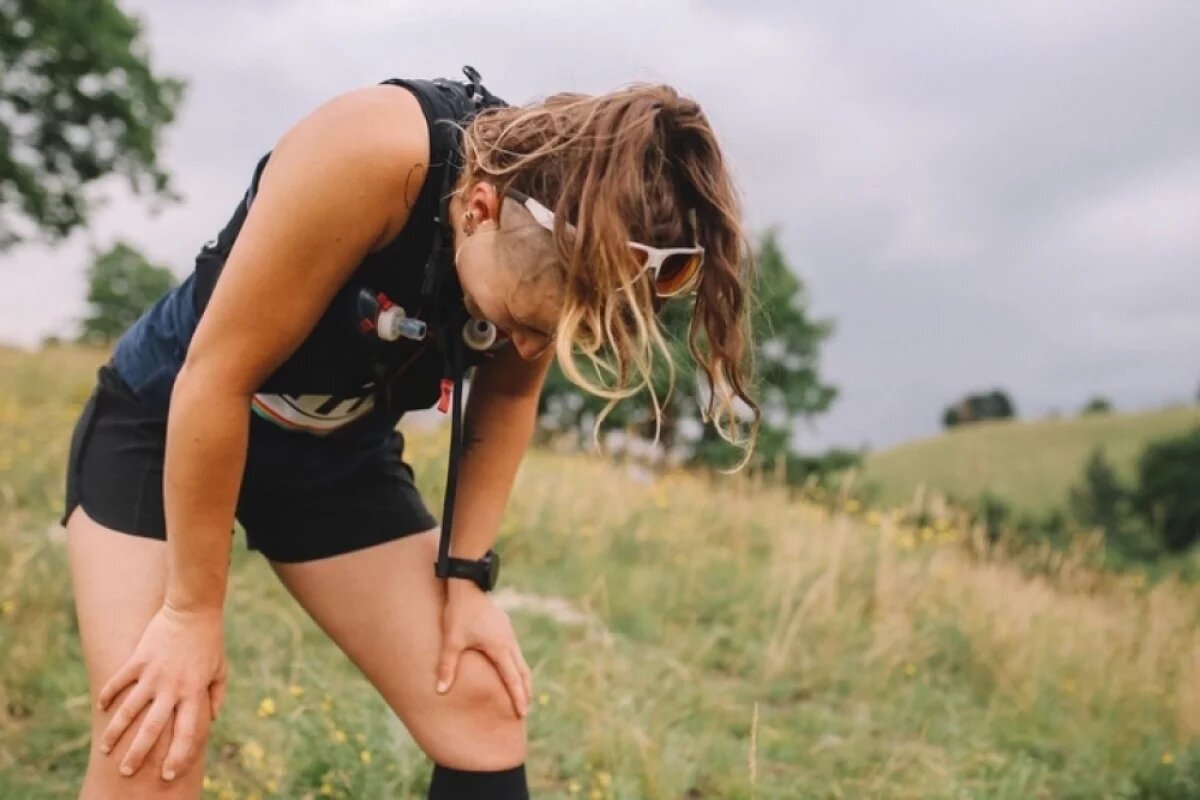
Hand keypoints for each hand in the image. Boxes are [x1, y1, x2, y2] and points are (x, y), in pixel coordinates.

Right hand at [97, 603, 226, 780]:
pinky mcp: (138, 660)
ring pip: (129, 711)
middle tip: (126, 772)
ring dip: (115, 732)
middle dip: (138, 754)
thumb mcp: (220, 669)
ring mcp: (153, 674)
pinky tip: (101, 708)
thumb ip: (216, 696)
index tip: (168, 774)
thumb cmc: (210, 641)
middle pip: (152, 729)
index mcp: (194, 692)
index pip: (187, 733)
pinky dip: (108, 696)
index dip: (179, 756)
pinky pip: (119, 682)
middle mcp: (172, 687)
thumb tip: (211, 720)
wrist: (193, 609)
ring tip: (105, 749)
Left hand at [435, 580, 531, 717]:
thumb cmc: (459, 614)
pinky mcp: (504, 627)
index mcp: (500, 648)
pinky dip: (516, 665)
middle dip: (525, 691)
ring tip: (521, 693)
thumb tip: (440, 690)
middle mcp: (508, 642)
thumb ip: (447, 667)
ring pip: (520, 661)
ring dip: (522, 678)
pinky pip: (514, 651)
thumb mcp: (451, 641)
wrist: (467, 585)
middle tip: (525, 710)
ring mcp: (508, 633)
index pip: (512, 679)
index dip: (517, 697)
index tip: (522, 713)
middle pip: (523, 672)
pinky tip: (510, 668)